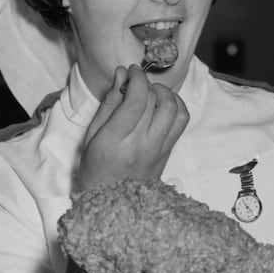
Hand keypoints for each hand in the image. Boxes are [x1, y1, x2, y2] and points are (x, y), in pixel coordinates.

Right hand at [77, 65, 188, 192]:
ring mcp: (158, 150)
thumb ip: (108, 103)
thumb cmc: (96, 168)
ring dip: (164, 93)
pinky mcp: (168, 152)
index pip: (136, 100)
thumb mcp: (92, 135)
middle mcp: (140, 145)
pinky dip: (177, 106)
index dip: (137, 79)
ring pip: (173, 109)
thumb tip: (121, 74)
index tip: (132, 71)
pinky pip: (182, 122)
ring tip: (152, 93)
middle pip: (154, 101)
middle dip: (147, 84)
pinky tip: (164, 104)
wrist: (113, 201)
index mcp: (115, 141)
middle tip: (136, 83)